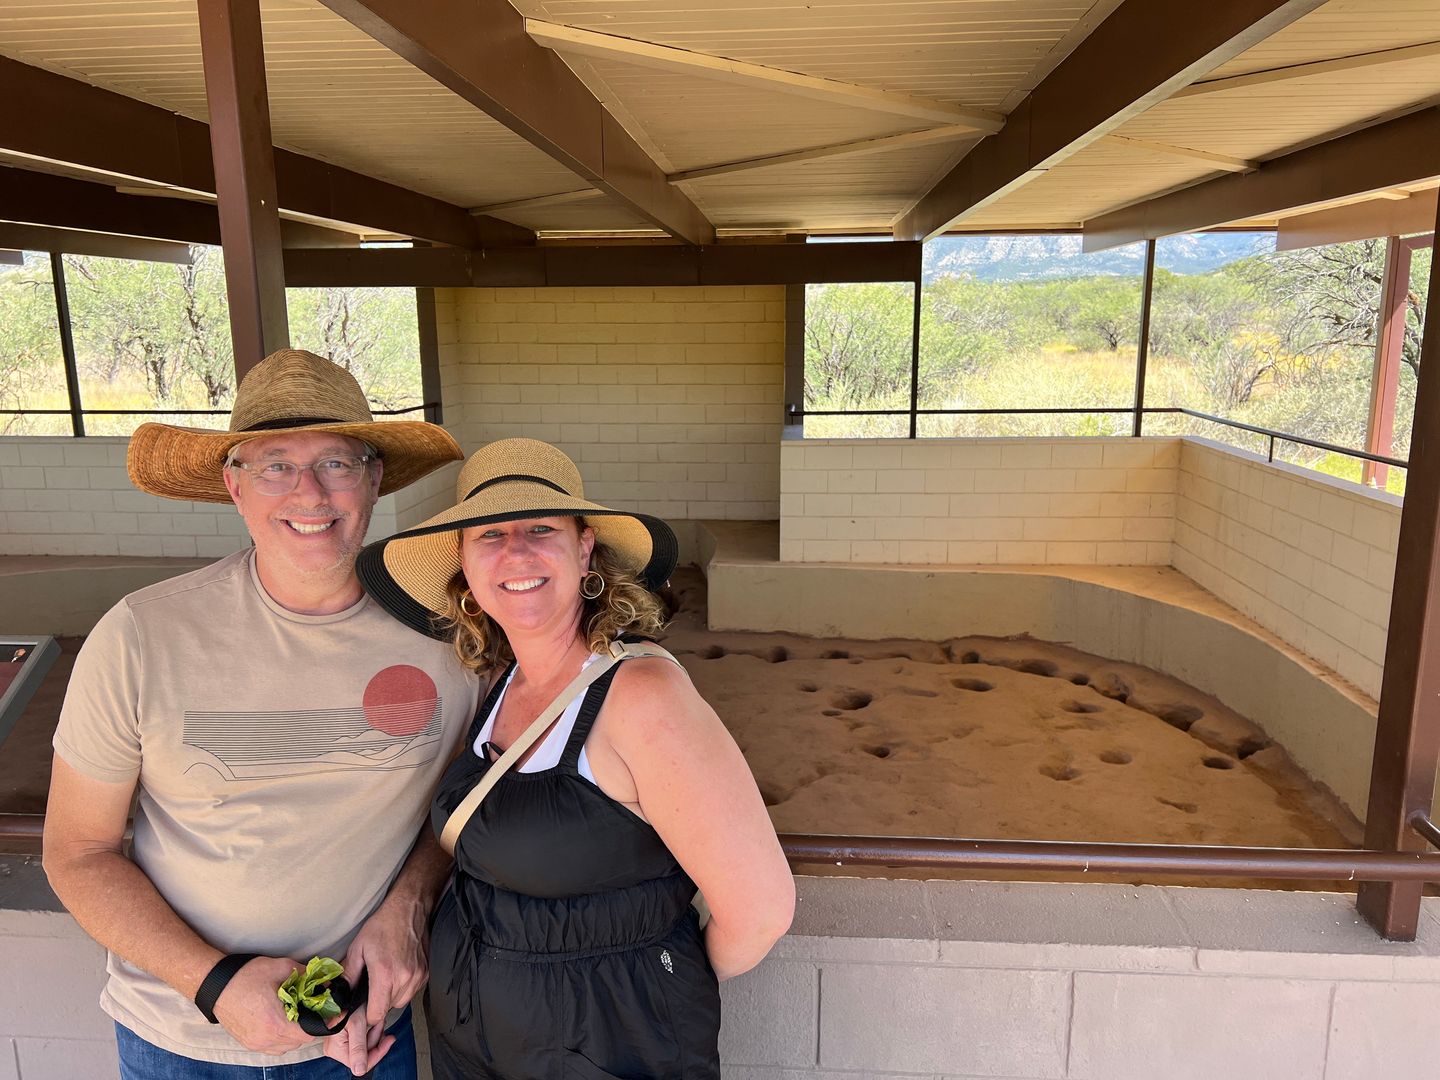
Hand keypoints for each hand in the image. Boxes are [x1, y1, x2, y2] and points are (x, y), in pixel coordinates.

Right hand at [212, 955, 316, 1055]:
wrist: (217, 985)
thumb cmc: (246, 976)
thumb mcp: (281, 968)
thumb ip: (306, 975)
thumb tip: (325, 982)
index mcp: (276, 1022)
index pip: (309, 1033)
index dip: (319, 1022)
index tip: (322, 1011)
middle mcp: (266, 1038)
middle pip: (300, 1041)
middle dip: (308, 1025)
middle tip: (307, 1009)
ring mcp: (257, 1043)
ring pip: (287, 1046)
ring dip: (294, 1034)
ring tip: (293, 1014)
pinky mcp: (249, 1044)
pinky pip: (274, 1048)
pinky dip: (281, 1038)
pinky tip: (279, 1021)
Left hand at [321, 898, 427, 1075]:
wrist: (409, 908)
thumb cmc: (383, 925)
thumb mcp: (358, 948)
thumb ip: (348, 976)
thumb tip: (337, 997)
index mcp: (385, 974)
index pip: (376, 1014)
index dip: (366, 1015)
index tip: (362, 1007)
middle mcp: (405, 978)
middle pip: (389, 1009)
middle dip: (378, 1002)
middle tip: (372, 986)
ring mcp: (418, 976)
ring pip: (401, 1001)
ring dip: (392, 995)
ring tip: (386, 976)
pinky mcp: (426, 973)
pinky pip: (412, 991)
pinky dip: (404, 987)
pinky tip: (398, 971)